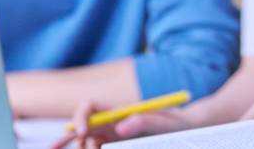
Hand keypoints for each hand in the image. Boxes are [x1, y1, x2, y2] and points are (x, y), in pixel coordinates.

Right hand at [48, 99, 201, 147]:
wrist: (189, 130)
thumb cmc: (178, 122)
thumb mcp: (165, 121)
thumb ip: (145, 121)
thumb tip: (121, 127)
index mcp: (119, 111)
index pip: (90, 107)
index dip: (81, 116)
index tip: (83, 131)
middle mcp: (111, 123)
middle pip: (81, 126)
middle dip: (69, 137)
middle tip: (64, 148)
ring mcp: (112, 137)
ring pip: (85, 142)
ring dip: (82, 148)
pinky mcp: (116, 147)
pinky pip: (96, 148)